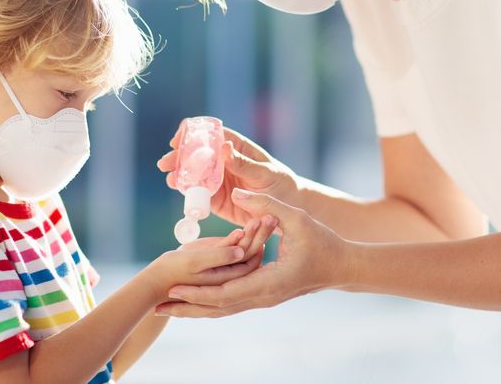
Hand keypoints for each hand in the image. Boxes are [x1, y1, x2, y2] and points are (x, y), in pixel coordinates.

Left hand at [155, 188, 347, 317]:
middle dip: (187, 309)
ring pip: (223, 310)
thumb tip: (239, 191)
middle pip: (219, 309)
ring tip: (167, 310)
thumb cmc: (324, 242)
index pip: (227, 292)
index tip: (175, 289)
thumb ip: (267, 205)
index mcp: (271, 282)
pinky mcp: (263, 295)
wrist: (342, 267)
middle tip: (158, 308)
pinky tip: (192, 302)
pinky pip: (231, 303)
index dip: (199, 292)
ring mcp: (263, 299)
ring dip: (195, 310)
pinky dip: (210, 304)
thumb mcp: (297, 218)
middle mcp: (264, 296)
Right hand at [157, 123, 301, 226]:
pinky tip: (179, 191)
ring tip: (171, 179)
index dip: (192, 134)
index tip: (178, 138)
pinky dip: (187, 192)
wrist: (287, 212)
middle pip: (196, 155)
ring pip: (194, 174)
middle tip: (165, 163)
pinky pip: (199, 194)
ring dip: (180, 175)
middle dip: (179, 157)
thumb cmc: (281, 185)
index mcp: (236, 148)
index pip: (211, 135)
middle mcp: (224, 162)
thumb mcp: (265, 173)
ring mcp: (219, 181)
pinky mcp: (217, 200)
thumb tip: (224, 148)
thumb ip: (244, 164)